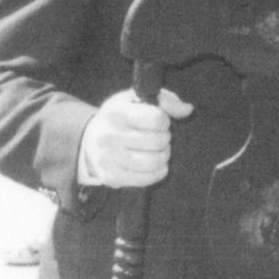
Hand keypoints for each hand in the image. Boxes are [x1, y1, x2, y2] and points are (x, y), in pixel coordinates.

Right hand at [81, 86, 195, 189]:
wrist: (90, 139)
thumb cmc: (121, 116)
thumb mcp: (138, 100)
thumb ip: (166, 101)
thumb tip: (188, 109)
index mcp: (116, 112)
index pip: (157, 119)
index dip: (164, 121)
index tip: (159, 122)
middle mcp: (109, 135)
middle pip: (158, 142)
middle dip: (165, 140)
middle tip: (160, 139)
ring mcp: (107, 158)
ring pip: (153, 162)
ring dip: (163, 157)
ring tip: (159, 151)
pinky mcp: (111, 177)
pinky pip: (146, 179)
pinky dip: (157, 173)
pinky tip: (155, 166)